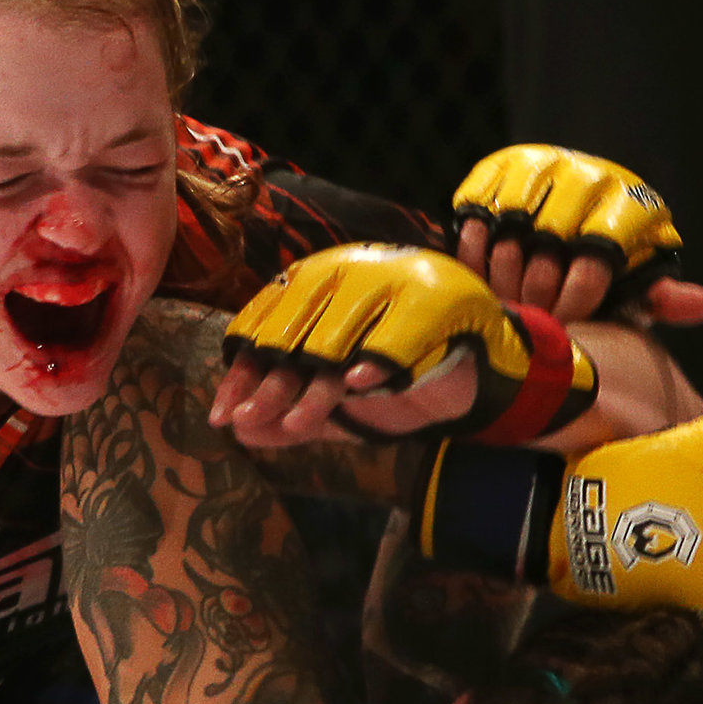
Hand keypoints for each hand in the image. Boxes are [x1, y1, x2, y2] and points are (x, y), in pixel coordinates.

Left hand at [212, 244, 589, 447]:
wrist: (480, 370)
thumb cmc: (399, 376)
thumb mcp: (337, 403)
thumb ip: (289, 415)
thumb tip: (236, 432)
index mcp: (319, 283)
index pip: (264, 323)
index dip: (240, 372)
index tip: (222, 416)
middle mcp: (350, 271)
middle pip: (293, 332)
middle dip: (268, 384)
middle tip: (246, 423)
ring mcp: (393, 281)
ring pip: (337, 339)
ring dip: (314, 390)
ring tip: (295, 425)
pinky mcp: (437, 300)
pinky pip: (396, 335)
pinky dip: (375, 362)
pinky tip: (355, 386)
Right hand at [453, 144, 702, 325]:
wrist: (567, 226)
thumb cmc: (601, 275)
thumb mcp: (629, 292)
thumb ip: (656, 299)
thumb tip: (702, 305)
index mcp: (633, 203)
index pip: (599, 254)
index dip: (576, 298)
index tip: (566, 323)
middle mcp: (593, 174)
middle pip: (550, 236)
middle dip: (536, 287)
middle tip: (532, 313)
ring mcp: (547, 162)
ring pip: (513, 216)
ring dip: (503, 263)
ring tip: (507, 293)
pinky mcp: (504, 161)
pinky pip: (480, 199)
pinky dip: (475, 235)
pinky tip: (485, 261)